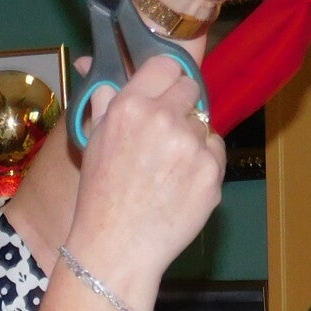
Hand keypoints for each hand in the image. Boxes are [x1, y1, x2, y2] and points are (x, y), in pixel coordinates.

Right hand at [66, 55, 224, 299]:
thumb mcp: (94, 143)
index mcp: (130, 105)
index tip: (165, 91)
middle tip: (168, 133)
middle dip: (182, 106)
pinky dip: (205, 165)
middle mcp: (163, 118)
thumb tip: (108, 80)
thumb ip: (106, 105)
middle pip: (191, 88)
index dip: (166, 78)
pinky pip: (216, 152)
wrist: (118, 247)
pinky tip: (182, 185)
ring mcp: (191, 145)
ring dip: (192, 139)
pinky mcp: (212, 171)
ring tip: (169, 170)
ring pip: (204, 124)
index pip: (165, 63)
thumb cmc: (100, 198)